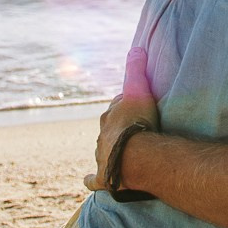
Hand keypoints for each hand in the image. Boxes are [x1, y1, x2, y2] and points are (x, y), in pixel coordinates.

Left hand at [85, 48, 159, 190]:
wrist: (136, 156)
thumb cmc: (138, 122)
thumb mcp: (139, 90)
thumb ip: (136, 69)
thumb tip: (136, 47)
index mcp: (109, 117)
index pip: (117, 108)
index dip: (127, 107)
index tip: (138, 108)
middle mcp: (102, 137)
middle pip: (110, 129)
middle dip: (118, 128)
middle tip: (134, 129)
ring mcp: (102, 158)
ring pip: (103, 151)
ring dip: (110, 150)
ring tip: (124, 153)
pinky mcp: (104, 179)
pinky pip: (94, 180)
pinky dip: (91, 180)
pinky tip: (88, 180)